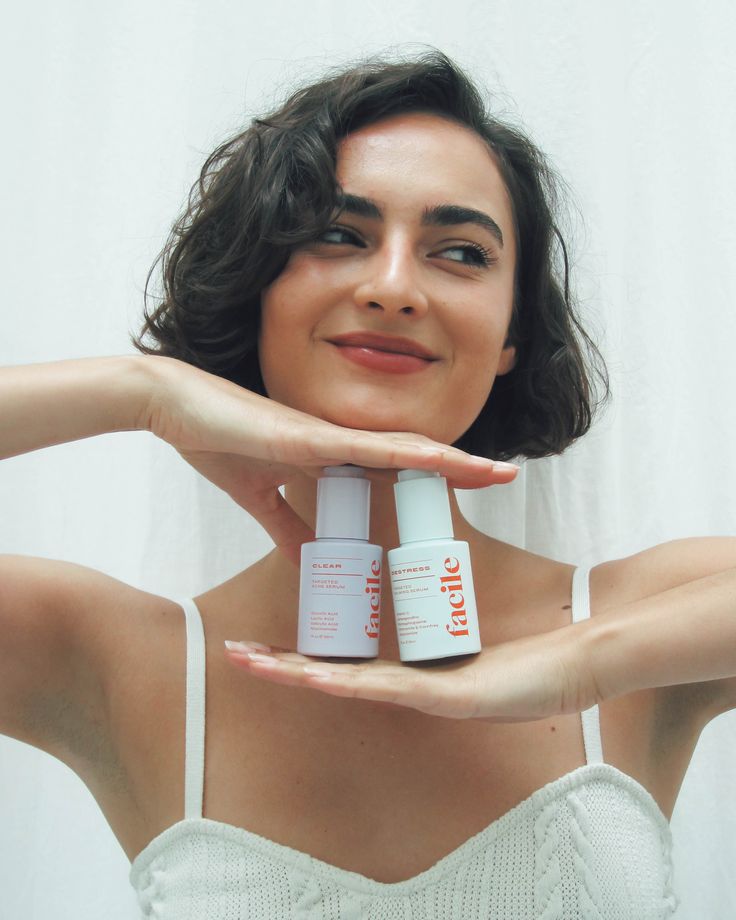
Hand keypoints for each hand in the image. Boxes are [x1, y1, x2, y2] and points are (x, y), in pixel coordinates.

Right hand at [139, 356, 518, 563]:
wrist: (176, 409)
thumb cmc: (215, 441)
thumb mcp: (257, 498)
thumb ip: (286, 528)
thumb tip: (308, 563)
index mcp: (328, 455)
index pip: (394, 468)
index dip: (433, 477)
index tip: (469, 488)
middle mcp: (338, 442)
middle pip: (413, 457)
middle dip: (460, 468)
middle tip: (504, 477)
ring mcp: (327, 436)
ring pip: (404, 449)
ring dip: (453, 460)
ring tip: (497, 470)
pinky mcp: (307, 437)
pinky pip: (367, 447)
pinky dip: (406, 453)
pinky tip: (441, 457)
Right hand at [224, 623, 601, 721]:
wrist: (577, 662)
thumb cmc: (528, 648)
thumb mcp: (477, 622)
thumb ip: (446, 600)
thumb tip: (426, 557)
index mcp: (409, 671)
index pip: (340, 664)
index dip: (297, 657)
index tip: (262, 645)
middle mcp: (408, 688)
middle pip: (329, 676)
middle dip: (280, 666)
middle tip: (234, 655)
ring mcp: (424, 696)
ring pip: (345, 686)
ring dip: (296, 675)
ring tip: (252, 664)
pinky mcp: (446, 697)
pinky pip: (387, 688)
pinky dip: (345, 683)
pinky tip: (312, 677)